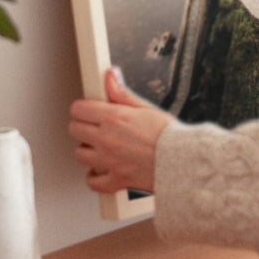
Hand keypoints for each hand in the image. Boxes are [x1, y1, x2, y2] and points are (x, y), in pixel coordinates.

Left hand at [68, 67, 172, 194]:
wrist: (183, 161)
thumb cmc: (169, 135)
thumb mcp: (145, 108)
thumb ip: (122, 93)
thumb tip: (110, 76)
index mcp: (114, 118)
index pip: (79, 109)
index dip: (82, 108)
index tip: (88, 110)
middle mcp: (107, 139)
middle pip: (74, 130)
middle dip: (82, 126)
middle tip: (93, 126)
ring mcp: (109, 161)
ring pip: (80, 155)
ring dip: (87, 150)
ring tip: (98, 147)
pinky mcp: (115, 179)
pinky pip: (93, 182)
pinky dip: (94, 177)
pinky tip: (100, 170)